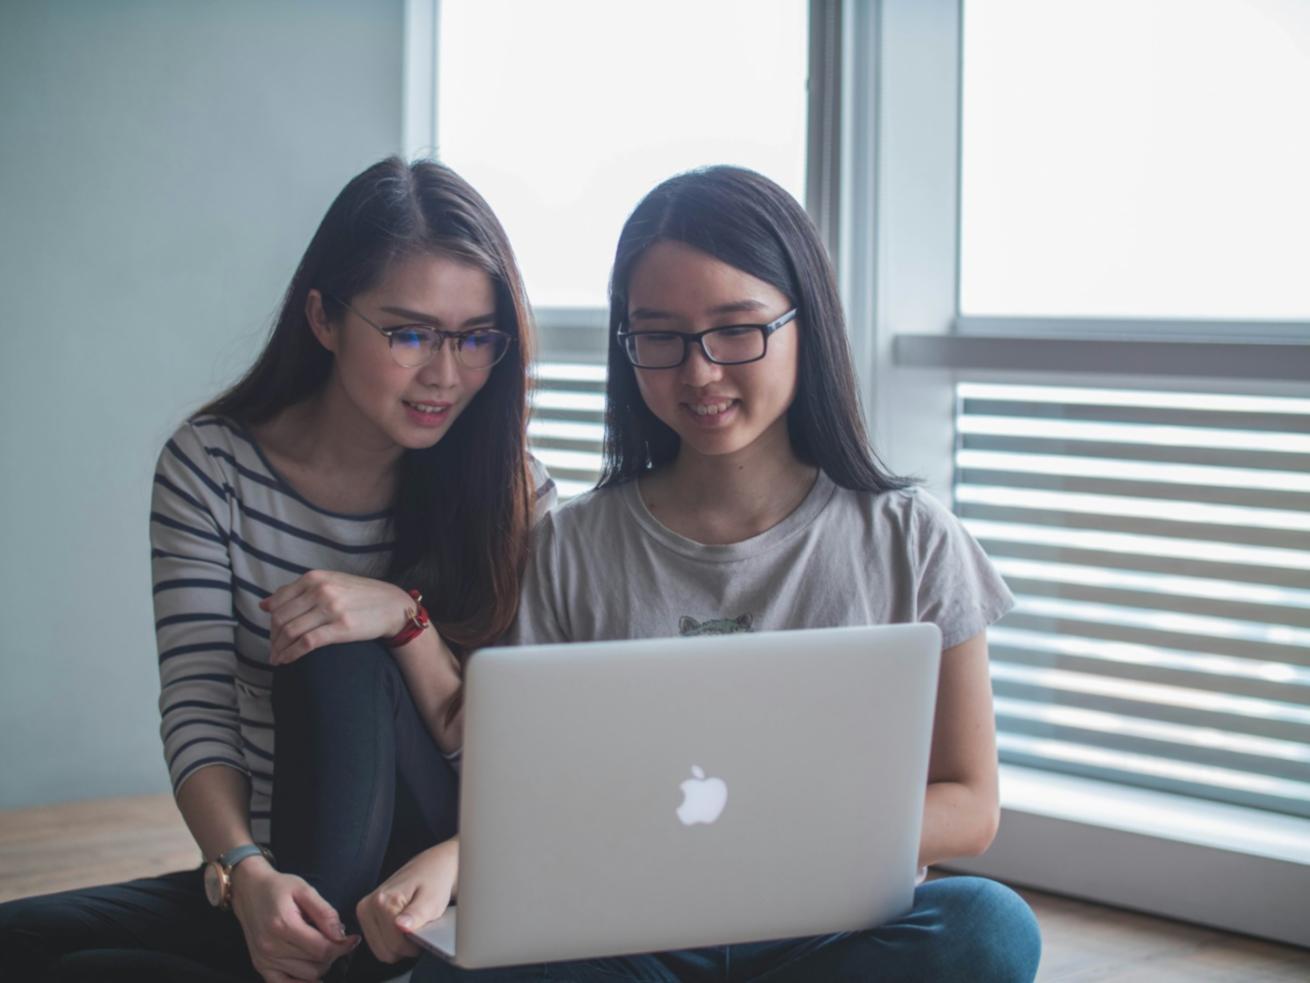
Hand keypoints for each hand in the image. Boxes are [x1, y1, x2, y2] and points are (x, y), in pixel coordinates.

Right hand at [230, 858, 359, 981]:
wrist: (249, 890)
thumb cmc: (279, 887)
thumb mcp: (304, 890)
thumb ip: (324, 913)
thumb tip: (341, 935)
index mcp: (284, 926)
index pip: (322, 950)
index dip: (343, 947)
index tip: (354, 939)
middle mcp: (271, 947)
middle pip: (316, 965)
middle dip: (332, 954)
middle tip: (336, 939)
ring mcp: (264, 960)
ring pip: (306, 976)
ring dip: (320, 966)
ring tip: (321, 947)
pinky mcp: (260, 966)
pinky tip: (312, 974)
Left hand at [261, 571, 413, 664]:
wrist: (392, 606)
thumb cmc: (360, 596)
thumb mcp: (330, 583)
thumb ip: (298, 591)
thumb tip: (264, 604)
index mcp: (315, 578)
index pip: (278, 602)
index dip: (270, 622)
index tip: (272, 635)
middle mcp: (320, 591)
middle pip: (281, 618)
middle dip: (272, 639)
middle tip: (273, 651)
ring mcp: (331, 609)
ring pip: (290, 631)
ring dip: (278, 649)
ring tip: (277, 659)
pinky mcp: (341, 628)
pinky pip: (306, 643)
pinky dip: (291, 654)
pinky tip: (286, 661)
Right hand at [356, 837, 458, 963]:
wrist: (433, 867)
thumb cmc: (434, 881)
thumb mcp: (432, 900)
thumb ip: (417, 914)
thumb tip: (401, 926)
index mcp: (383, 900)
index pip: (395, 945)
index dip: (414, 944)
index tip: (423, 930)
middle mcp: (369, 905)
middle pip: (385, 951)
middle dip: (405, 945)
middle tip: (418, 926)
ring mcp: (366, 910)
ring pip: (380, 950)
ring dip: (398, 943)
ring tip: (411, 924)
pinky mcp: (366, 914)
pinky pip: (379, 943)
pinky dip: (392, 940)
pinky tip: (402, 925)